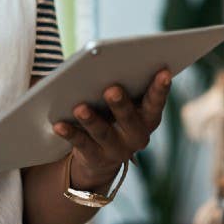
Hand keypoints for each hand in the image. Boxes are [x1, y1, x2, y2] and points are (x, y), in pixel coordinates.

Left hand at [51, 69, 171, 189]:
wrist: (101, 157)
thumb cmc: (111, 113)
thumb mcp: (120, 102)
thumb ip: (120, 85)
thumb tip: (104, 65)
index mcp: (147, 117)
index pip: (155, 102)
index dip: (160, 88)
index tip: (164, 71)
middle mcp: (137, 136)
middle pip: (130, 119)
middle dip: (121, 104)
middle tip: (112, 89)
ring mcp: (117, 150)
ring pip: (104, 133)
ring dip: (92, 120)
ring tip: (80, 108)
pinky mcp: (96, 158)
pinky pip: (82, 144)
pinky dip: (70, 133)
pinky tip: (59, 124)